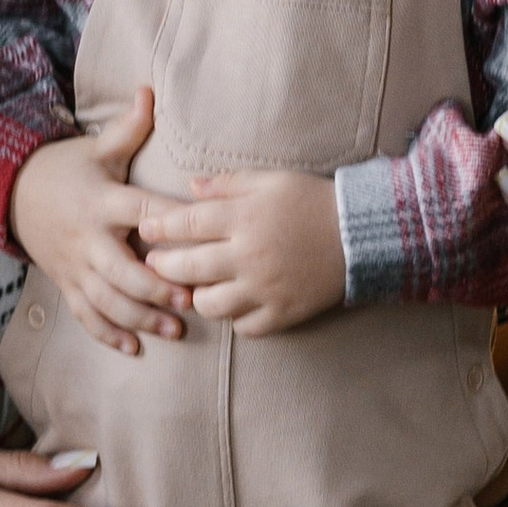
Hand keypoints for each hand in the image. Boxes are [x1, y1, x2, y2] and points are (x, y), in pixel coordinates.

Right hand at [9, 87, 191, 355]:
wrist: (11, 193)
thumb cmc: (65, 169)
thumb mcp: (95, 148)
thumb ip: (128, 128)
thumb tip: (149, 90)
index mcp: (103, 202)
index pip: (143, 213)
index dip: (172, 227)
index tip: (203, 238)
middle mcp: (89, 239)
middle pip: (124, 270)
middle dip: (158, 288)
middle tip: (193, 299)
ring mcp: (76, 266)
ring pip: (109, 300)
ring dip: (142, 317)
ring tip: (176, 329)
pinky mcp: (66, 283)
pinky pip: (87, 315)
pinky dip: (109, 333)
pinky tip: (135, 347)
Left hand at [136, 168, 345, 336]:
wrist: (362, 234)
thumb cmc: (313, 200)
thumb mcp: (271, 180)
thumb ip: (227, 183)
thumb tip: (189, 187)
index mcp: (244, 218)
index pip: (185, 223)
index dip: (159, 227)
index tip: (145, 230)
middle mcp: (249, 256)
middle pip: (188, 268)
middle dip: (163, 266)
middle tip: (155, 263)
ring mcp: (265, 289)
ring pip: (210, 304)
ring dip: (196, 296)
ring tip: (194, 287)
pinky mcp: (283, 313)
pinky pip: (244, 327)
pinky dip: (234, 318)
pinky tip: (233, 303)